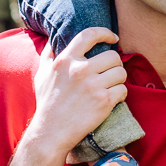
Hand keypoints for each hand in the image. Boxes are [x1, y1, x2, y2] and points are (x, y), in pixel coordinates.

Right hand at [27, 28, 127, 158]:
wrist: (51, 132)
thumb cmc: (47, 103)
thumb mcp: (42, 75)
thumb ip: (48, 55)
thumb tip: (53, 40)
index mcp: (65, 60)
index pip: (90, 34)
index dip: (105, 33)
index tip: (113, 38)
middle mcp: (80, 70)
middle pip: (113, 56)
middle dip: (114, 64)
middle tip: (109, 73)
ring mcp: (93, 86)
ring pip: (121, 72)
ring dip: (118, 79)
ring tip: (111, 86)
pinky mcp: (104, 101)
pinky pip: (123, 90)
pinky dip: (120, 94)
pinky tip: (113, 99)